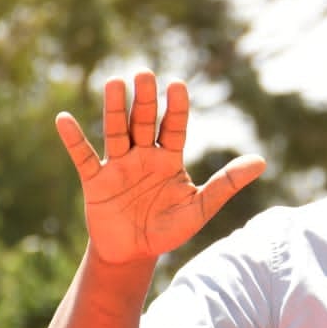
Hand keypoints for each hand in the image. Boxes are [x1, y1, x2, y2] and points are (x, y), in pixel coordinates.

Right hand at [55, 70, 266, 264]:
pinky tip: (64, 119)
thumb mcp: (201, 208)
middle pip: (143, 122)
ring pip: (115, 131)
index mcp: (169, 158)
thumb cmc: (168, 228)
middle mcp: (142, 155)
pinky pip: (82, 157)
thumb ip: (227, 184)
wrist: (134, 253)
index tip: (177, 85)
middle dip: (144, 99)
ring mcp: (117, 165)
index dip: (175, 108)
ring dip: (114, 108)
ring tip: (115, 82)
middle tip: (145, 73)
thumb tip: (262, 161)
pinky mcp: (95, 180)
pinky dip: (73, 139)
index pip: (173, 127)